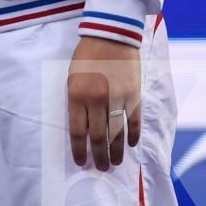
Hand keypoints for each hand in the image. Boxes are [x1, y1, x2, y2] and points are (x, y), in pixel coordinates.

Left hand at [67, 36, 141, 170]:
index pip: (77, 131)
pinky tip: (131, 146)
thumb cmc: (85, 57)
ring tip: (115, 164)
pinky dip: (133, 135)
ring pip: (117, 133)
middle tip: (100, 169)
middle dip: (99, 156)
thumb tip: (80, 128)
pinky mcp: (134, 95)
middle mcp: (97, 100)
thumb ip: (75, 102)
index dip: (79, 149)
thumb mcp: (71, 78)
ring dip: (116, 151)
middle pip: (98, 136)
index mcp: (77, 95)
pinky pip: (134, 121)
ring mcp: (118, 98)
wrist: (110, 36)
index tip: (81, 162)